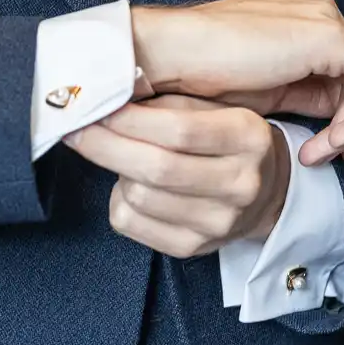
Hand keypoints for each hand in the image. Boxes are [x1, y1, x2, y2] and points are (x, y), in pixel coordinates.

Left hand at [65, 94, 289, 258]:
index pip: (180, 130)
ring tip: (115, 153)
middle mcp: (240, 184)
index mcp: (248, 137)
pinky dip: (117, 199)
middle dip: (104, 145)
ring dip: (114, 171)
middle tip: (76, 128)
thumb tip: (111, 97)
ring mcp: (219, 222)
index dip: (130, 119)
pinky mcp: (194, 247)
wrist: (267, 191)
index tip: (95, 105)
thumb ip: (170, 103)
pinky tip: (127, 183)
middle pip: (156, 168)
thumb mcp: (217, 107)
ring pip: (138, 197)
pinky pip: (131, 223)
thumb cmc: (228, 140)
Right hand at [130, 0, 343, 165]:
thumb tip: (334, 122)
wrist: (171, 54)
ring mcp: (325, 16)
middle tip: (322, 157)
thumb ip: (302, 92)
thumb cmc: (201, 73)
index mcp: (301, 11)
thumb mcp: (265, 87)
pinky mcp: (330, 37)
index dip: (340, 114)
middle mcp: (318, 5)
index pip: (341, 68)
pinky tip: (322, 144)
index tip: (321, 149)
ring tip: (315, 155)